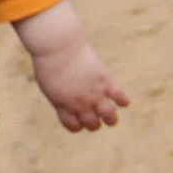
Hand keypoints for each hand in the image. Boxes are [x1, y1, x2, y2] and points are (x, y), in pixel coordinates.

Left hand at [13, 1, 130, 131]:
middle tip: (96, 116)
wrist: (58, 45)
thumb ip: (60, 97)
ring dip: (111, 118)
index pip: (74, 126)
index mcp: (62, 105)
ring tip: (110, 115)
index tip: (80, 119)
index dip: (78, 125)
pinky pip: (120, 97)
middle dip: (95, 124)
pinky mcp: (105, 80)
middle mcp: (79, 103)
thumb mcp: (48, 84)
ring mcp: (93, 93)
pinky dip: (123, 101)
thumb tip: (69, 104)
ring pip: (109, 115)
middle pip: (92, 124)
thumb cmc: (49, 61)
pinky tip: (122, 100)